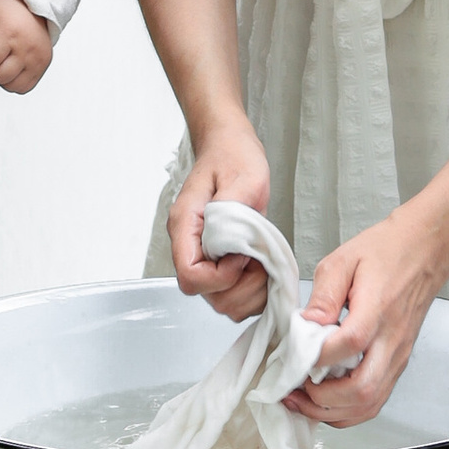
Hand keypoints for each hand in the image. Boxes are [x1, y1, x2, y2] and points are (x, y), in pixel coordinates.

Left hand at [0, 0, 51, 92]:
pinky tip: (11, 66)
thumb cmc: (3, 11)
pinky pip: (23, 87)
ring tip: (2, 59)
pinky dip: (13, 81)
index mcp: (9, 33)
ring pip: (10, 86)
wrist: (31, 5)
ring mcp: (37, 58)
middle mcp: (26, 47)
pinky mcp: (43, 65)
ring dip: (0, 77)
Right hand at [166, 118, 273, 318]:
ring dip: (248, 291)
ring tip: (262, 263)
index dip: (221, 276)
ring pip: (220, 301)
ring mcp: (204, 256)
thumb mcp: (243, 177)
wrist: (229, 147)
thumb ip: (233, 212)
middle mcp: (189, 246)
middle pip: (205, 295)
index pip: (190, 275)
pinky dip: (252, 290)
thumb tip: (228, 245)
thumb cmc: (233, 157)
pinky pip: (232, 294)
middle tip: (258, 261)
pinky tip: (262, 266)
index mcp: (185, 226)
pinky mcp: (220, 262)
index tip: (242, 255)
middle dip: (239, 287)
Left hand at [283, 204, 448, 427]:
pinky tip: (327, 401)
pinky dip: (349, 410)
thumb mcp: (343, 260)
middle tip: (294, 390)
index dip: (316, 357)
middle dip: (321, 400)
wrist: (424, 251)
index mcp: (377, 310)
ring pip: (369, 404)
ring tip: (304, 401)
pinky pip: (376, 400)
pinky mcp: (398, 363)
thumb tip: (304, 327)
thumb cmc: (386, 252)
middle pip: (362, 390)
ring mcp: (398, 356)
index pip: (348, 345)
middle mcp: (392, 340)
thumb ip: (322, 296)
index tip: (292, 357)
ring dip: (333, 411)